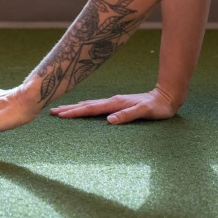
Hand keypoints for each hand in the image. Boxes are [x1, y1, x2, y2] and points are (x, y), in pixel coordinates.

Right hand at [50, 85, 179, 124]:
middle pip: (85, 105)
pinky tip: (82, 110)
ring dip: (74, 107)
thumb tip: (109, 120)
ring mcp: (113, 102)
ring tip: (61, 110)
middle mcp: (111, 101)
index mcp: (115, 103)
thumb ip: (128, 115)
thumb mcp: (145, 112)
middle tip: (51, 111)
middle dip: (68, 109)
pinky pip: (95, 107)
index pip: (91, 109)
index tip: (60, 115)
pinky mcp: (116, 105)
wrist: (166, 97)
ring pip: (89, 105)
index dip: (75, 112)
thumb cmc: (157, 108)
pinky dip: (84, 108)